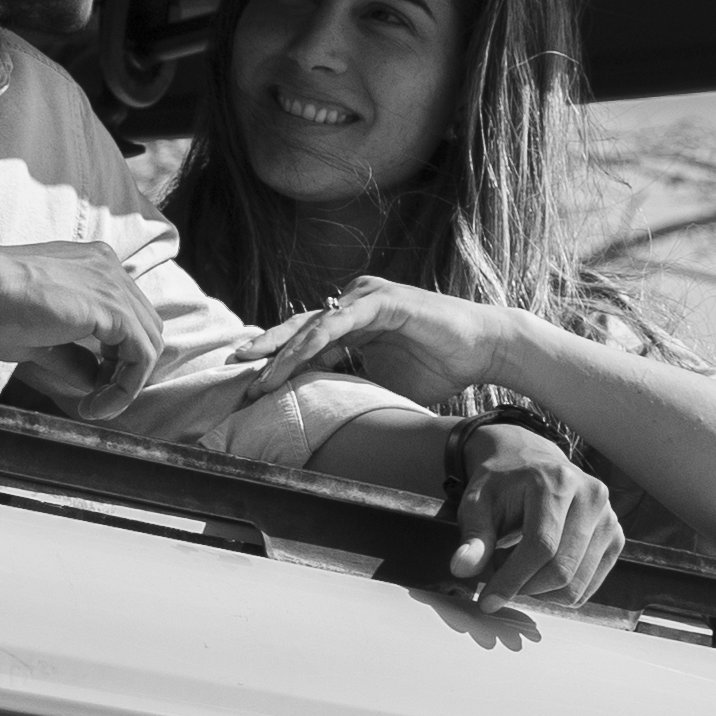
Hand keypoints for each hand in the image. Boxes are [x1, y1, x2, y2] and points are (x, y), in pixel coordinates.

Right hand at [0, 240, 164, 405]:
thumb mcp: (40, 338)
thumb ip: (73, 355)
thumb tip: (95, 380)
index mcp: (92, 266)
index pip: (125, 317)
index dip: (115, 358)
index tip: (90, 389)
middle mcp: (109, 268)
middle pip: (145, 328)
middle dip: (125, 371)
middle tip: (92, 402)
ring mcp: (113, 284)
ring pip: (149, 343)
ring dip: (126, 384)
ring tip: (92, 409)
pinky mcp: (113, 308)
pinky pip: (141, 356)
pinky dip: (126, 387)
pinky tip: (96, 405)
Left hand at [239, 273, 533, 410]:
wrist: (484, 349)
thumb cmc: (439, 366)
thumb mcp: (384, 382)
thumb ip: (352, 386)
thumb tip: (323, 417)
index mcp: (353, 320)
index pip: (306, 340)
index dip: (275, 360)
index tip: (247, 384)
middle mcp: (354, 302)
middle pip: (299, 328)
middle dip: (264, 350)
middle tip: (231, 370)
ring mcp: (366, 297)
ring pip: (312, 326)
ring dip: (281, 353)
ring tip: (256, 377)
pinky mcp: (380, 300)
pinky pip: (337, 323)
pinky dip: (313, 343)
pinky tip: (291, 361)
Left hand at [442, 420, 621, 605]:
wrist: (530, 462)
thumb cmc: (502, 483)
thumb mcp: (477, 503)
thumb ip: (474, 536)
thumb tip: (463, 567)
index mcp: (557, 481)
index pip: (540, 546)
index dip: (513, 580)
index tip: (488, 600)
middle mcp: (591, 496)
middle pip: (562, 569)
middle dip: (525, 587)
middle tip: (501, 578)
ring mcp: (608, 517)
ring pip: (577, 584)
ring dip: (541, 590)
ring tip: (519, 566)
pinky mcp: (615, 536)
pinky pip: (589, 585)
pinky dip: (560, 589)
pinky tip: (541, 568)